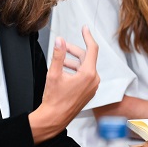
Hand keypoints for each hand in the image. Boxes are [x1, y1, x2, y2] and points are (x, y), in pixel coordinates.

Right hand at [29, 26, 98, 142]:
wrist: (54, 118)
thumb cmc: (54, 100)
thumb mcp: (53, 73)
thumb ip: (58, 55)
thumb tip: (60, 41)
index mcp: (88, 74)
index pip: (92, 49)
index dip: (87, 36)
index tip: (84, 28)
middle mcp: (93, 80)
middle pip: (86, 58)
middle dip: (73, 51)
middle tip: (62, 47)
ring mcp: (92, 87)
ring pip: (85, 67)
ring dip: (73, 61)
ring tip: (60, 61)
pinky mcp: (89, 92)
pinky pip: (85, 76)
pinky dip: (76, 70)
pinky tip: (64, 72)